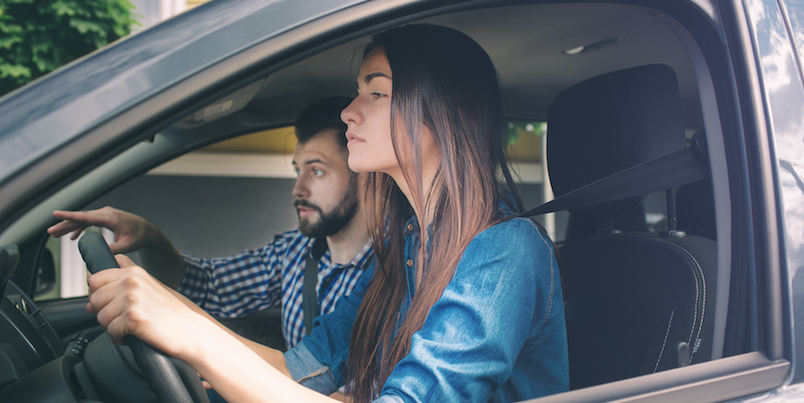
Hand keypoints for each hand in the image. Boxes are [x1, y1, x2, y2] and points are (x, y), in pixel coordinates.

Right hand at [48, 207, 155, 253]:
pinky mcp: (106, 218)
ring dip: (70, 226)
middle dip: (65, 224)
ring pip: (83, 219)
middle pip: (81, 218)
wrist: (148, 231)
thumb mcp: (127, 246)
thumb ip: (112, 249)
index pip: (86, 216)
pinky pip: (89, 222)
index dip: (70, 216)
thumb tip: (98, 255)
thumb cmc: (140, 236)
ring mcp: (106, 214)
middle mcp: (107, 213)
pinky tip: (72, 237)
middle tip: (50, 231)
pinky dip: (80, 228)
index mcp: (111, 218)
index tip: (56, 214)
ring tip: (56, 234)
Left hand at [86, 254, 203, 357]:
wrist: (193, 331)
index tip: (110, 303)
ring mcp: (132, 298)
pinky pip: (110, 331)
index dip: (98, 294)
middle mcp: (132, 281)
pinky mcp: (133, 318)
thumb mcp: (150, 287)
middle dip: (104, 312)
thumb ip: (124, 281)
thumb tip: (90, 295)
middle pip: (94, 298)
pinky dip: (119, 338)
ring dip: (112, 327)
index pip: (96, 278)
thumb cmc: (173, 313)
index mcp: (134, 272)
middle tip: (123, 319)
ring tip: (131, 328)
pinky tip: (133, 336)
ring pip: (100, 316)